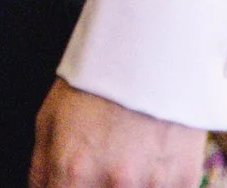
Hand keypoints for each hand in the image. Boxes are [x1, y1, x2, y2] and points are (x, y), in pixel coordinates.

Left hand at [30, 82, 200, 187]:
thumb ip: (41, 172)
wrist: (152, 51)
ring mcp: (153, 186)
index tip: (72, 187)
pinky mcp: (184, 182)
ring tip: (124, 165)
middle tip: (100, 173)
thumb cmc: (96, 83)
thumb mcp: (50, 120)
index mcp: (73, 171)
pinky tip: (146, 169)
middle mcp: (114, 185)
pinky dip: (153, 186)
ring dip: (127, 187)